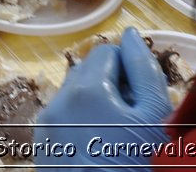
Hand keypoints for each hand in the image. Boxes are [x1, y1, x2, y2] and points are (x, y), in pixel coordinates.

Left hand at [35, 28, 173, 170]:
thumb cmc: (134, 165)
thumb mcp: (153, 115)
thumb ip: (144, 69)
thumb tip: (131, 36)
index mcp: (85, 88)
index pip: (108, 50)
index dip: (129, 68)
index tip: (141, 96)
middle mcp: (58, 100)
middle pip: (89, 70)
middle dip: (113, 84)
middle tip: (132, 116)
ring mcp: (46, 123)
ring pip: (76, 93)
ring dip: (97, 102)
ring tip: (116, 133)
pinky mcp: (42, 143)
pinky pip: (65, 117)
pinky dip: (82, 121)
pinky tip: (99, 145)